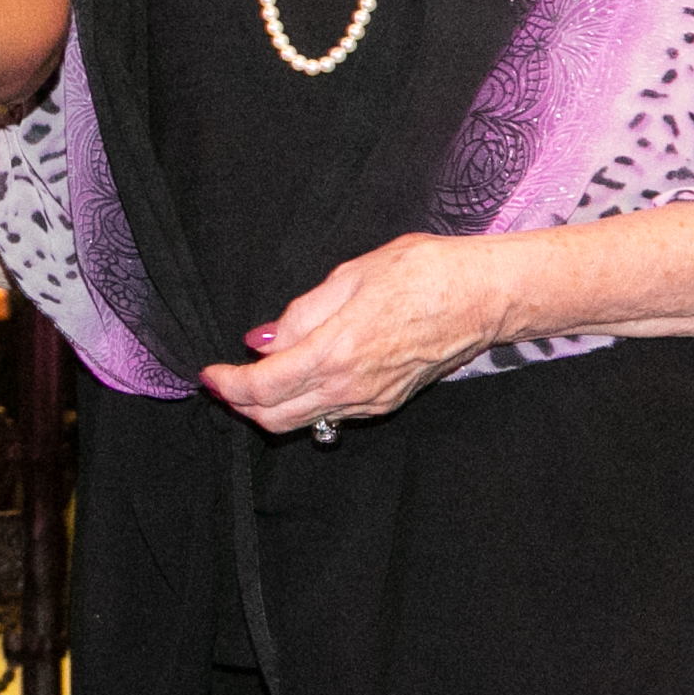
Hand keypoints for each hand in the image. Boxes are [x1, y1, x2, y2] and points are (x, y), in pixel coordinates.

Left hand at [198, 230, 506, 435]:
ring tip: (255, 377)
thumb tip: (261, 340)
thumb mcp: (349, 276)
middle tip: (224, 380)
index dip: (226, 385)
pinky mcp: (387, 402)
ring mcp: (371, 401)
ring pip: (304, 421)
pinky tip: (300, 376)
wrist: (484, 296)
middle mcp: (351, 388)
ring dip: (271, 407)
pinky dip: (304, 403)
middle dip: (241, 404)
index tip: (209, 374)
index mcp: (335, 352)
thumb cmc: (423, 273)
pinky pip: (333, 414)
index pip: (261, 387)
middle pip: (275, 418)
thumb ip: (301, 314)